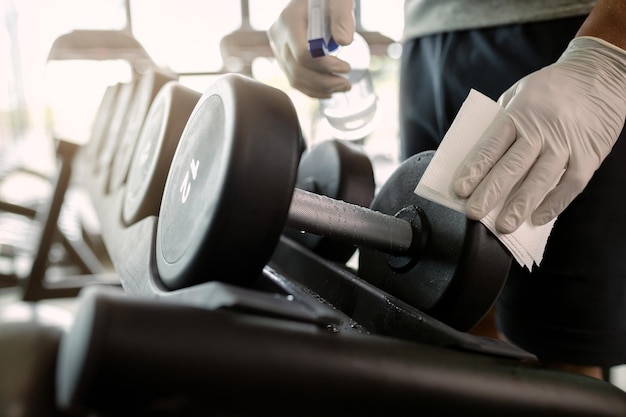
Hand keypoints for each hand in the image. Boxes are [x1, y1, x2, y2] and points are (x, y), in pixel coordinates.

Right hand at [267, 0, 354, 97]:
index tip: (346, 67)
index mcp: (289, 19)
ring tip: (342, 87)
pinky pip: (293, 78)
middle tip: (347, 84)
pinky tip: (328, 92)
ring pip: (294, 78)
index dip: (326, 66)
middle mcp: (278, 36)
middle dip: (325, 82)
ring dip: (320, 89)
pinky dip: (311, 89)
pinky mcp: (283, 56)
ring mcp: (278, 48)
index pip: (303, 54)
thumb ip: (342, 16)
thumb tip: (344, 42)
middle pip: (297, 70)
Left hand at [453, 37, 625, 233]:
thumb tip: (480, 153)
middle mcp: (542, 129)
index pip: (492, 145)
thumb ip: (501, 120)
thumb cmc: (553, 86)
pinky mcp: (589, 154)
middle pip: (512, 165)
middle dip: (491, 192)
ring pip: (541, 178)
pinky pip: (571, 184)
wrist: (600, 73)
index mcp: (519, 113)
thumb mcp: (520, 92)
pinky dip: (555, 203)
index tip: (460, 190)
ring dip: (521, 204)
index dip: (475, 169)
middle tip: (473, 213)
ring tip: (504, 225)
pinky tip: (538, 218)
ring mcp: (567, 143)